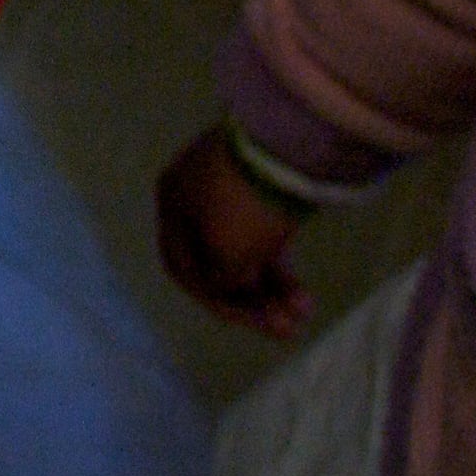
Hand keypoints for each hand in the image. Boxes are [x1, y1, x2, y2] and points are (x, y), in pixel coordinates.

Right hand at [155, 128, 315, 337]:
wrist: (290, 145)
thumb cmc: (244, 206)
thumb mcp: (226, 257)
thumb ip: (221, 283)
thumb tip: (233, 283)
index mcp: (172, 203)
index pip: (183, 268)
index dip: (214, 302)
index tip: (246, 322)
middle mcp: (194, 195)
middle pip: (220, 264)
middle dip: (254, 302)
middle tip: (288, 330)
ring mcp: (231, 189)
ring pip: (248, 253)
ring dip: (274, 291)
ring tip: (303, 314)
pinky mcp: (265, 188)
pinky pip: (268, 236)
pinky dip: (283, 267)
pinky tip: (302, 293)